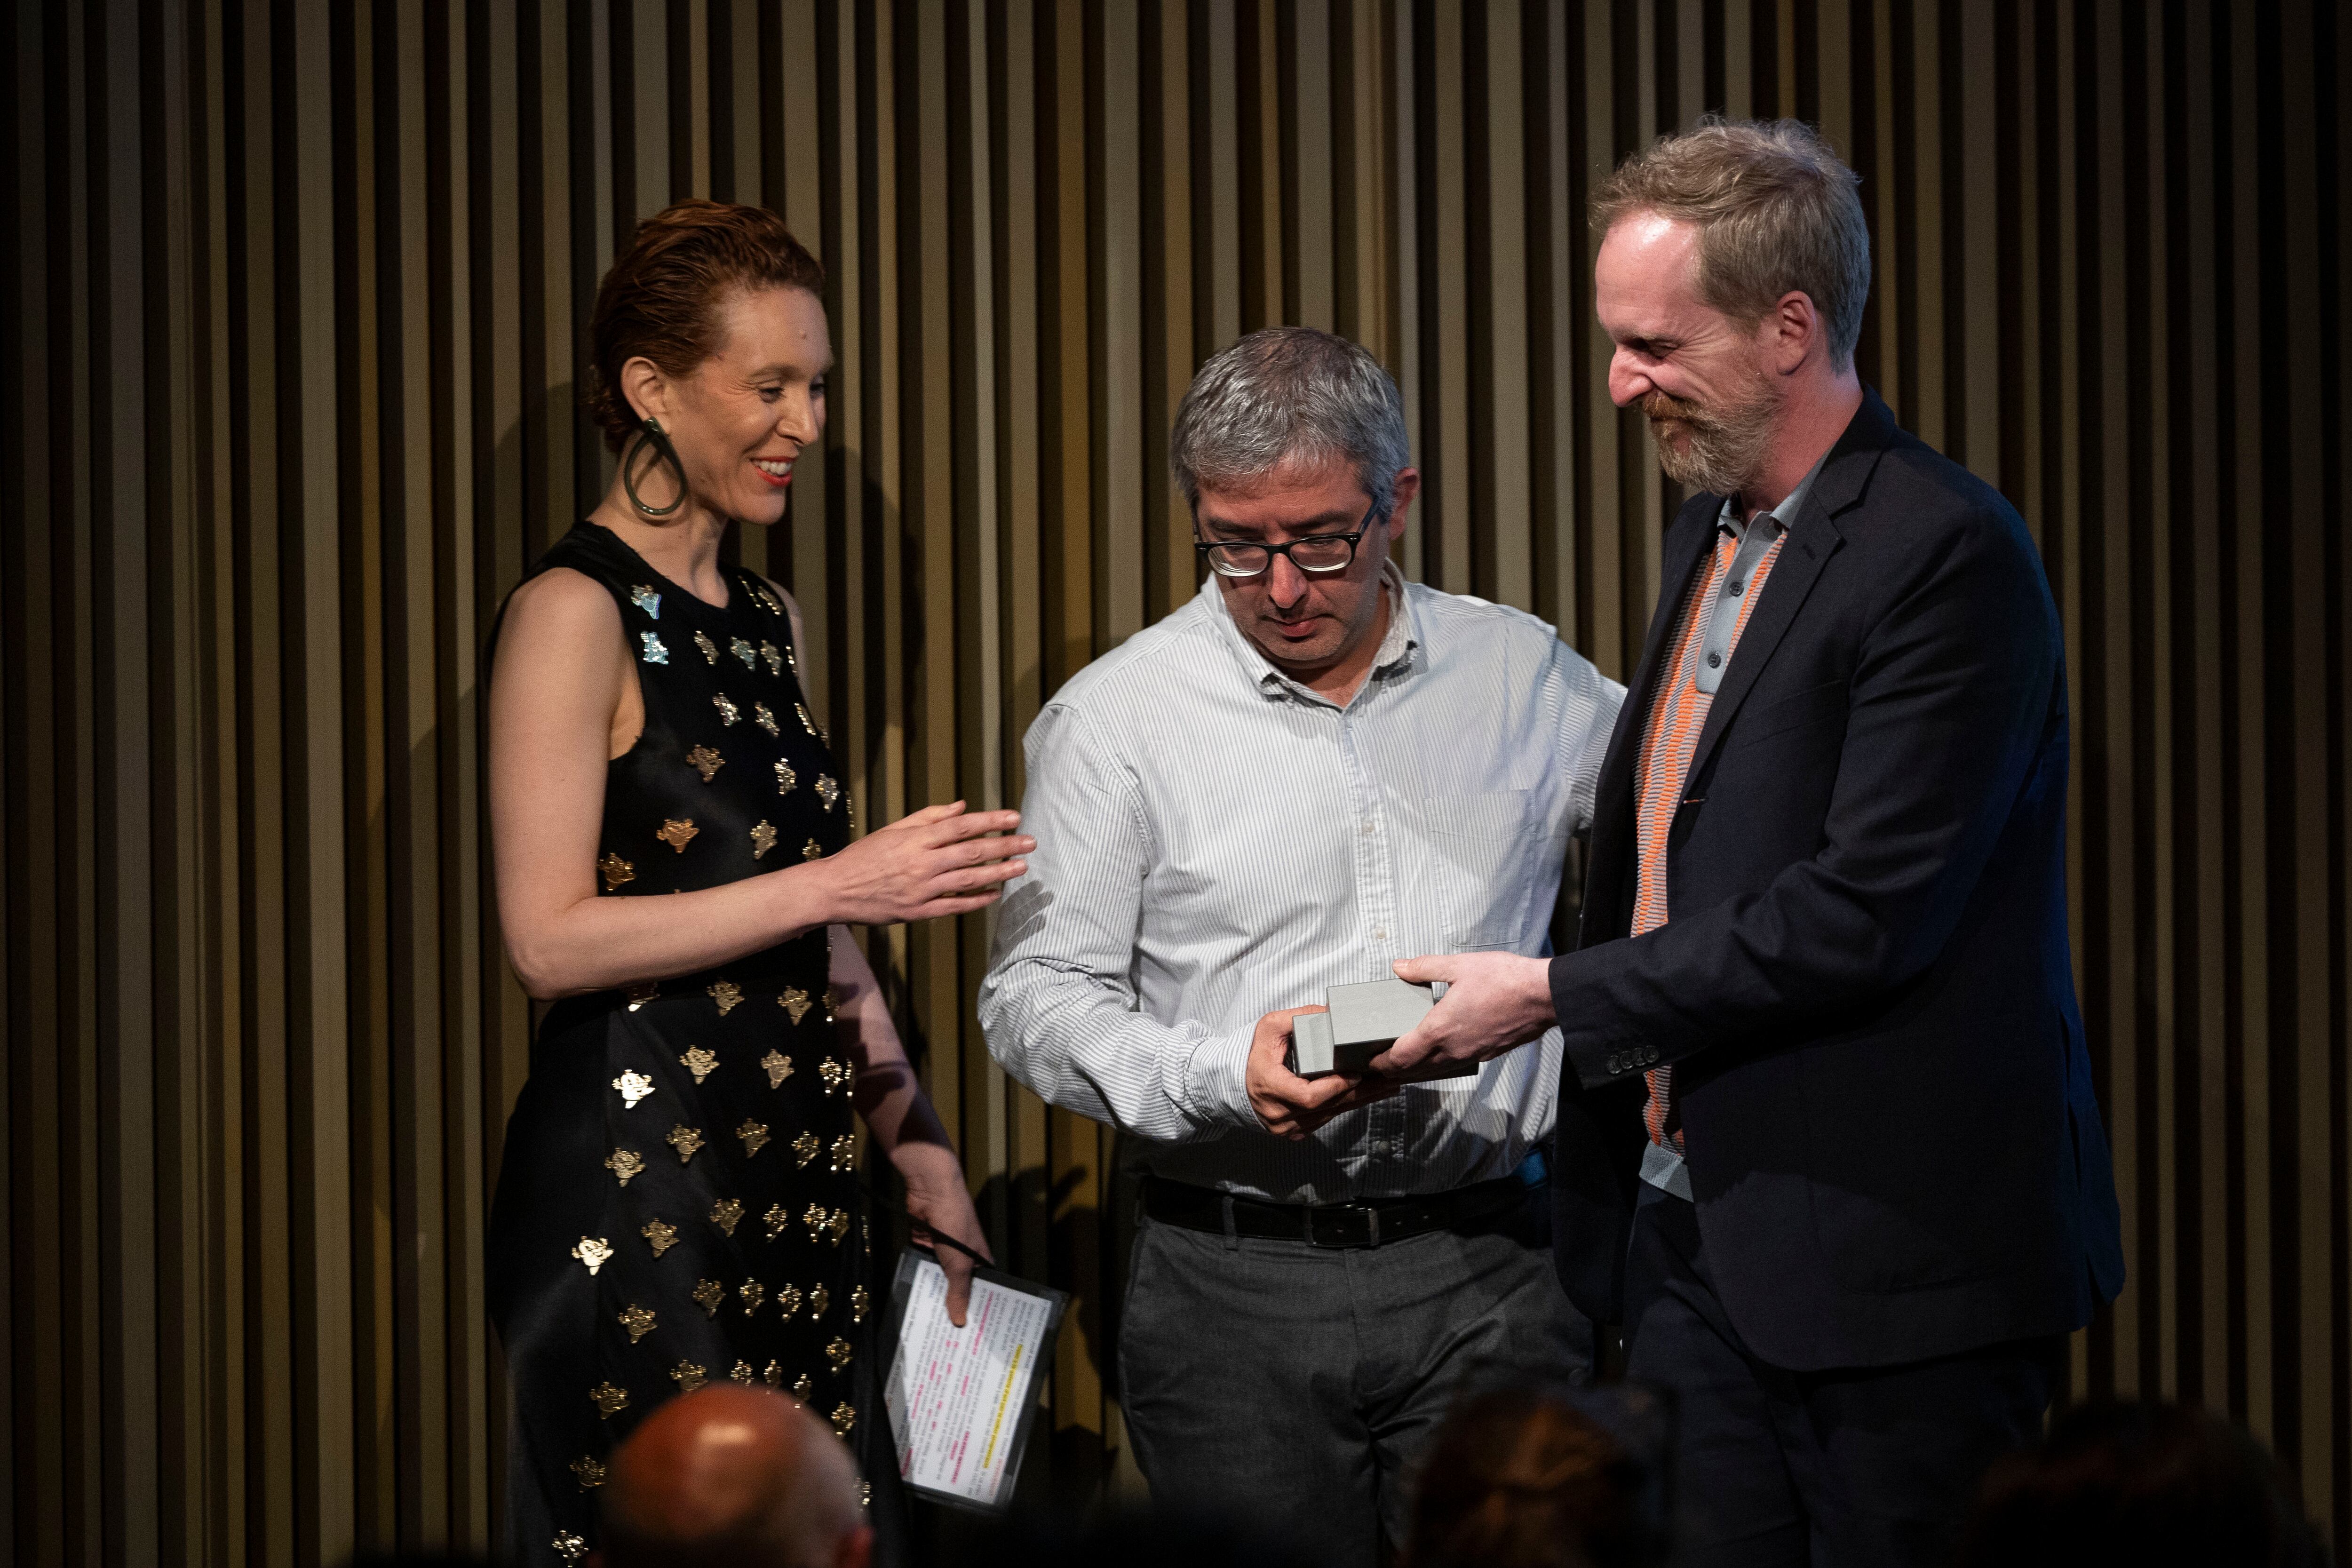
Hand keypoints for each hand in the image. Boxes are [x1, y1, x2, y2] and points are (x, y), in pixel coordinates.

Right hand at [812, 802, 1032, 925]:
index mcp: (916, 838)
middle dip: (1005, 846)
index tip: (1015, 818)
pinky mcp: (918, 912)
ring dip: (999, 873)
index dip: (991, 821)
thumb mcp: (894, 829)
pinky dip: (977, 900)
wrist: (835, 889)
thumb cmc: (865, 855)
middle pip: (972, 851)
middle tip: (1030, 842)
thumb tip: (963, 807)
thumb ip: (929, 817)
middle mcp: (922, 862)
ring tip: (1021, 867)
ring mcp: (921, 889)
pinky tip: (996, 894)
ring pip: (968, 879)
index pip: (962, 826)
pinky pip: (955, 906)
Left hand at [893, 1139, 994, 1326]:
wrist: (932, 1192)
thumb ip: (958, 1292)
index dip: (979, 1308)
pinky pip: (923, 1270)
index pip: (983, 1289)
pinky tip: (915, 1301)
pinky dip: (920, 1282)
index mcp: (980, 1260)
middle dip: (954, 1307)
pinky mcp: (924, 1247)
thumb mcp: (959, 1264)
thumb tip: (959, 1321)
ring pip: (939, 1281)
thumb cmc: (955, 1222)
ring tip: (930, 1325)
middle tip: (950, 1337)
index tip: (975, 1333)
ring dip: (935, 1296)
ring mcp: (943, 1253)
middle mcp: (963, 1258)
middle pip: (958, 1287)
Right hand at [1246, 1006, 1401, 1138]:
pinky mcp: (1294, 1132)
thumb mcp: (1269, 1028)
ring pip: (1331, 1115)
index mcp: (1270, 1088)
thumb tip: (1331, 1014)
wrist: (1234, 1083)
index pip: (1309, 1096)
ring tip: (1387, 1086)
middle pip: (1328, 1107)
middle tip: (1388, 1080)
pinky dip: (1345, 1106)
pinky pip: (1326, 1120)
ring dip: (1360, 1100)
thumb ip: (1298, 1017)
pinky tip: (1367, 1095)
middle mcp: (1278, 1114)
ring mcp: (1287, 1128)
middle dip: (1361, 1093)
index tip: (1357, 1074)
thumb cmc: (1253, 1054)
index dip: (1335, 1087)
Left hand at [1370, 952, 1555, 1075]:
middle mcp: (1453, 1049)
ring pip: (1435, 1072)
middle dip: (1394, 1071)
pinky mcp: (1486, 1054)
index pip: (1401, 1057)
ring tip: (1403, 1062)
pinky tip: (1438, 1054)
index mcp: (1440, 1029)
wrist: (1544, 996)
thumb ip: (1424, 967)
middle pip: (1414, 1071)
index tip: (1370, 1061)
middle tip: (1380, 1065)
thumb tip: (1399, 967)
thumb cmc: (1505, 980)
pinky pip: (1454, 1066)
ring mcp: (1471, 1055)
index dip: (1382, 1063)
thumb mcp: (1458, 965)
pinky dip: (1438, 1066)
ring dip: (1416, 1070)